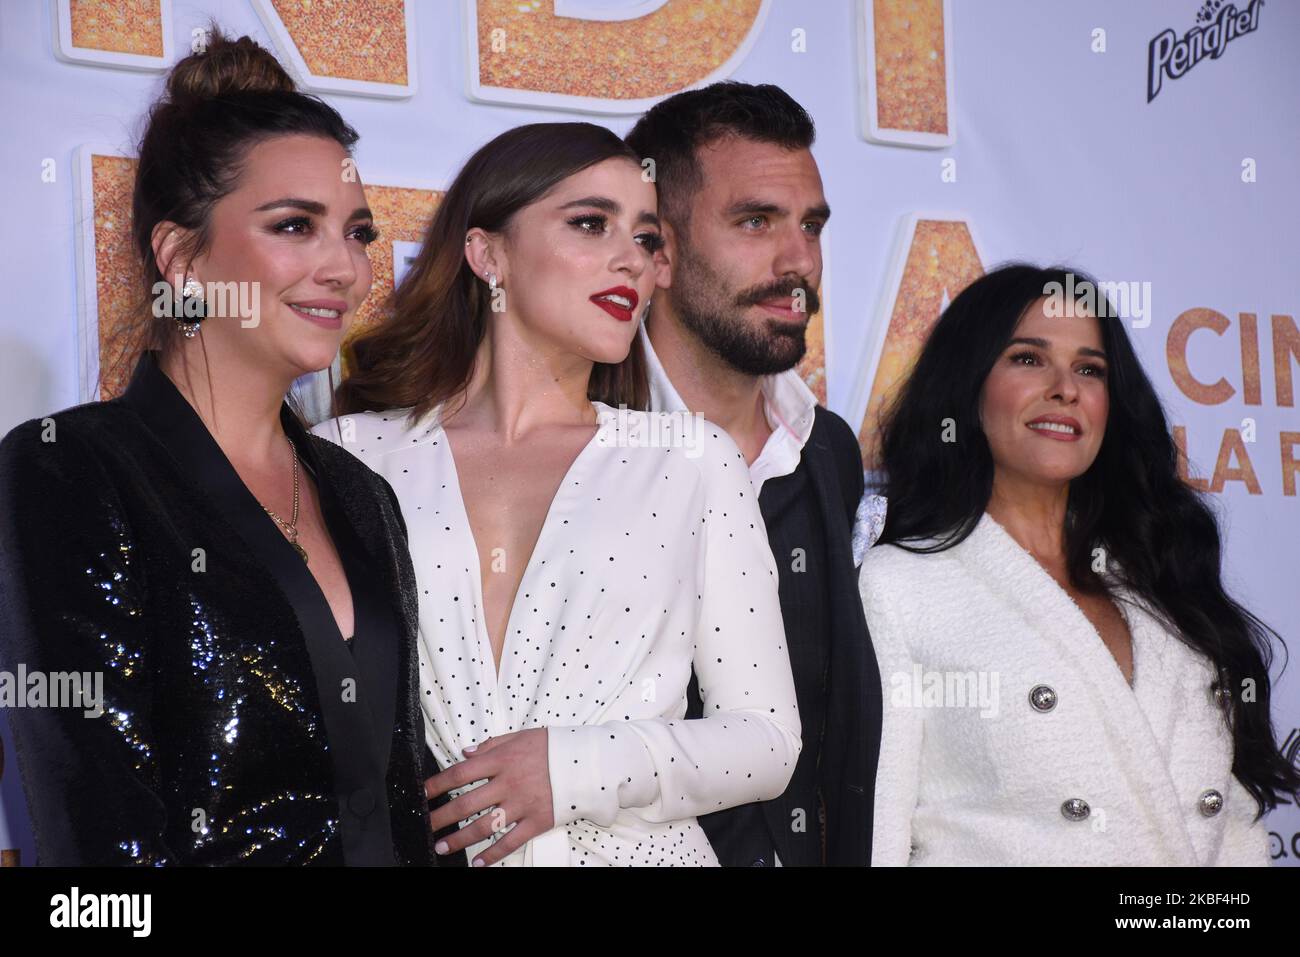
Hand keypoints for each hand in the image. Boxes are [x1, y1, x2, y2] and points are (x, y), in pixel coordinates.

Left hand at [425, 728, 553, 865]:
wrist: (588, 762)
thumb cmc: (553, 747)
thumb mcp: (520, 736)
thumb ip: (491, 745)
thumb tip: (464, 753)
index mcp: (502, 760)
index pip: (460, 774)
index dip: (437, 784)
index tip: (422, 793)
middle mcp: (508, 783)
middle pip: (466, 803)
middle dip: (441, 817)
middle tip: (426, 825)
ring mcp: (522, 804)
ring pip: (484, 826)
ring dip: (460, 839)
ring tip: (443, 846)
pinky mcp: (537, 821)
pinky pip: (511, 841)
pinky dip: (493, 854)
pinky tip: (479, 862)